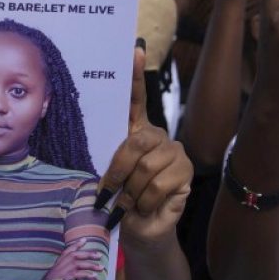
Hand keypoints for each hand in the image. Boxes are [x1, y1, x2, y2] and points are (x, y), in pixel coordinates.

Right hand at [44, 238, 105, 279]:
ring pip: (81, 264)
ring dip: (92, 265)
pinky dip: (87, 275)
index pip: (70, 249)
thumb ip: (68, 255)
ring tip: (101, 267)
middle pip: (78, 255)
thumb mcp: (60, 263)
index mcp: (63, 257)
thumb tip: (80, 247)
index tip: (85, 239)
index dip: (77, 244)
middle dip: (90, 254)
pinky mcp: (68, 276)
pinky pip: (80, 275)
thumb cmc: (55, 274)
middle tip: (100, 255)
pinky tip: (94, 276)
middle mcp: (65, 261)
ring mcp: (67, 268)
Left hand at [95, 45, 192, 246]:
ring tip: (127, 204)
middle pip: (136, 141)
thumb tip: (92, 140)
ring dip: (131, 192)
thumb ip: (106, 156)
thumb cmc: (119, 200)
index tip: (134, 49)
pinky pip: (159, 183)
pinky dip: (144, 201)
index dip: (135, 74)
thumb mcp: (107, 175)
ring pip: (146, 166)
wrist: (139, 230)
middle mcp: (157, 135)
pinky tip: (144, 207)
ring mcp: (175, 151)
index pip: (136, 97)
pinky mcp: (186, 171)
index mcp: (136, 130)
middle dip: (117, 170)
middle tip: (107, 192)